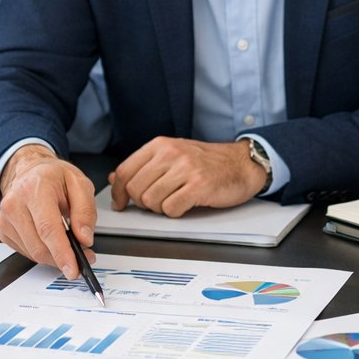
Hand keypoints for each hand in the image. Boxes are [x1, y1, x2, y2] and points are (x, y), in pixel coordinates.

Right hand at [0, 146, 97, 277]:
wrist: (31, 171)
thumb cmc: (54, 177)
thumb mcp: (80, 184)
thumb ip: (85, 211)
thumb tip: (84, 238)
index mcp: (35, 188)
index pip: (48, 228)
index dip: (62, 253)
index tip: (73, 269)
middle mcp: (15, 203)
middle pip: (39, 245)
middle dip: (63, 258)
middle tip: (83, 257)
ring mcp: (6, 219)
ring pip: (33, 253)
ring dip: (54, 256)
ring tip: (69, 244)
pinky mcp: (4, 231)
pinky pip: (26, 252)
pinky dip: (43, 251)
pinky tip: (50, 239)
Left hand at [108, 137, 267, 216]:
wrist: (242, 163)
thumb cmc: (208, 162)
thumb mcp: (173, 155)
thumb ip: (145, 166)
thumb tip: (116, 179)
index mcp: (161, 145)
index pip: (125, 170)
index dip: (118, 192)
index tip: (121, 203)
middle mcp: (171, 153)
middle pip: (136, 189)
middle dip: (143, 203)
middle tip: (158, 201)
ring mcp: (185, 169)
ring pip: (151, 201)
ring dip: (160, 208)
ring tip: (175, 200)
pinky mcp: (199, 186)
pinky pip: (171, 210)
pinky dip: (175, 213)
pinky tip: (186, 204)